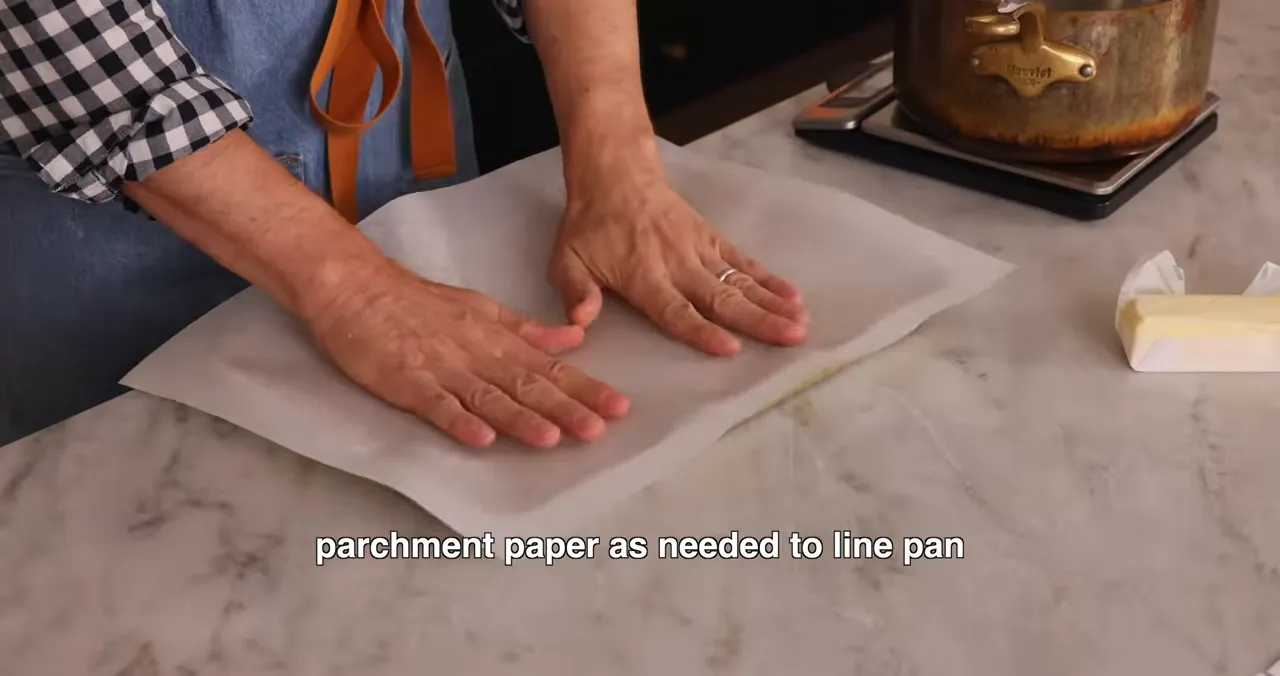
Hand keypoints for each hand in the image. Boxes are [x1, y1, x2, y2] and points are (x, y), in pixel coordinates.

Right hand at [303, 259, 629, 447]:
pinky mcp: (405, 381)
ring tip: (553, 439)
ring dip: (520, 419)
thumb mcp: (482, 310)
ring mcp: (441, 368)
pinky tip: (480, 439)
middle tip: (600, 429)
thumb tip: (575, 339)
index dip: (584, 387)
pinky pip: (435, 404)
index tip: (619, 406)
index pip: (548, 367)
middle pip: (526, 385)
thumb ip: (527, 330)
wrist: (356, 286)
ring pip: (488, 397)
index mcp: (496, 339)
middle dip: (565, 408)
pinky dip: (458, 421)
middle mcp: (476, 354)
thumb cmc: (418, 302)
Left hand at [548, 175, 808, 355]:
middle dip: (758, 320)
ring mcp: (699, 250)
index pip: (676, 310)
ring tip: (800, 324)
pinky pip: (743, 261)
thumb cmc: (589, 226)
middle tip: (790, 338)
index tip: (731, 348)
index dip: (702, 331)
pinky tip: (792, 296)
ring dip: (771, 304)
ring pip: (740, 282)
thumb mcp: (566, 260)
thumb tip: (579, 323)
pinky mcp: (712, 239)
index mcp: (643, 277)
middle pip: (722, 299)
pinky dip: (768, 278)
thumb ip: (575, 292)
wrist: (615, 176)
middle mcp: (678, 265)